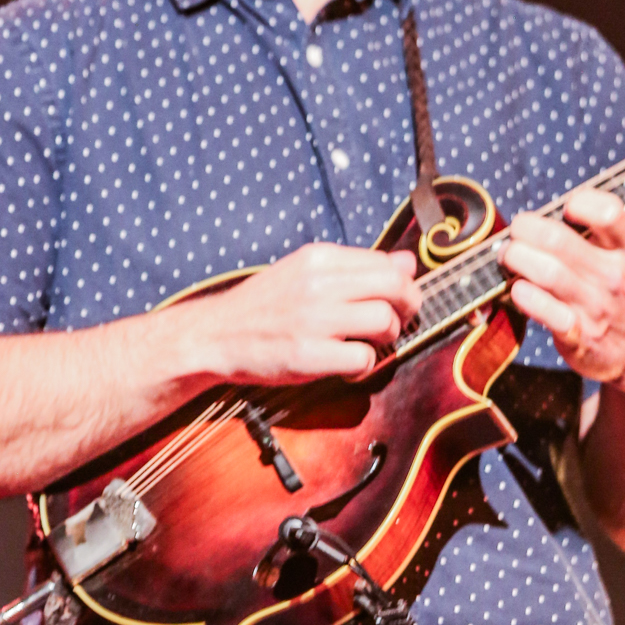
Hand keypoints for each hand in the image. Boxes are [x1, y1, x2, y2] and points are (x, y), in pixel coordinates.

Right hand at [165, 241, 421, 385]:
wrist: (216, 334)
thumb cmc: (264, 306)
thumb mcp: (306, 273)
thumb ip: (356, 268)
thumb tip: (407, 262)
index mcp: (319, 258)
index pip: (387, 262)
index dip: (404, 283)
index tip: (399, 299)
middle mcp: (318, 283)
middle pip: (394, 288)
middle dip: (407, 307)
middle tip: (397, 322)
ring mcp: (313, 319)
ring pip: (384, 321)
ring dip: (387, 337)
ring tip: (368, 344)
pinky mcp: (307, 354)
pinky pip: (364, 358)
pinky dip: (364, 366)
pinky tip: (347, 365)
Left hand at [499, 188, 624, 399]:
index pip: (609, 213)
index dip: (580, 203)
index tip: (566, 208)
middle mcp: (614, 276)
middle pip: (561, 241)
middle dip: (527, 229)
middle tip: (518, 230)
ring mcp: (596, 307)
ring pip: (549, 274)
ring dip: (519, 259)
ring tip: (509, 255)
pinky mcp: (578, 336)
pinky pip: (547, 313)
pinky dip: (526, 297)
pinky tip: (518, 289)